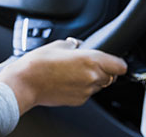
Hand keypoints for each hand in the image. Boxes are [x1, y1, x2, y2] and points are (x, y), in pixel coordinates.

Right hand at [0, 38, 126, 114]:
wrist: (25, 82)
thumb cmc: (38, 63)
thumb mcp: (58, 45)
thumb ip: (75, 46)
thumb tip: (79, 47)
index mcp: (91, 60)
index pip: (120, 66)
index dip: (116, 62)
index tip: (111, 60)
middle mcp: (92, 77)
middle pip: (111, 76)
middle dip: (102, 70)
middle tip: (86, 64)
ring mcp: (86, 91)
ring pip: (98, 85)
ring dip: (91, 79)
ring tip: (72, 72)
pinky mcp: (79, 101)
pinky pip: (86, 93)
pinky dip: (81, 87)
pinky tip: (66, 81)